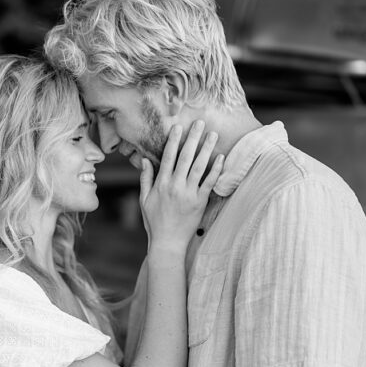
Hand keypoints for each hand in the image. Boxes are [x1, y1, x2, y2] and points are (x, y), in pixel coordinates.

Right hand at [139, 121, 222, 252]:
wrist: (167, 242)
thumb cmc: (154, 221)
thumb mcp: (144, 200)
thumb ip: (145, 178)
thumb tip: (145, 160)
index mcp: (161, 184)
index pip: (168, 157)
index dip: (174, 141)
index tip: (179, 127)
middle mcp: (175, 186)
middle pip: (186, 157)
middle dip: (193, 138)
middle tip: (200, 123)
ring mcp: (189, 194)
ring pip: (200, 166)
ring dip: (207, 149)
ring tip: (213, 134)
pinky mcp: (200, 202)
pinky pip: (209, 182)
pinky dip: (216, 169)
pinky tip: (221, 157)